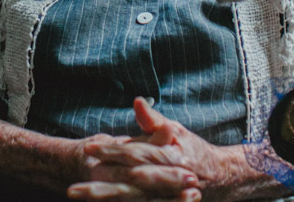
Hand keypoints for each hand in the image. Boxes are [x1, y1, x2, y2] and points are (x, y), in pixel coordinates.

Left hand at [68, 98, 233, 201]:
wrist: (220, 179)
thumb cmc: (192, 151)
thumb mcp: (176, 131)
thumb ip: (153, 120)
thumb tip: (137, 101)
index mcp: (170, 158)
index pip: (137, 154)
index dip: (113, 150)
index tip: (90, 147)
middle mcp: (168, 181)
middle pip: (130, 184)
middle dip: (101, 187)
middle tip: (72, 187)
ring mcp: (166, 198)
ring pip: (132, 201)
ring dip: (105, 200)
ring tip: (77, 195)